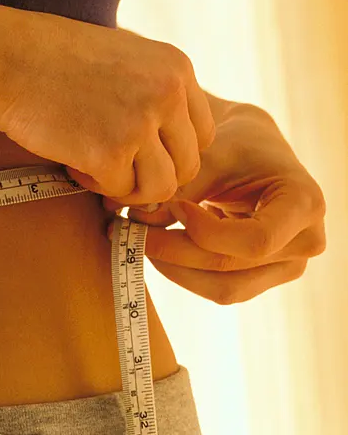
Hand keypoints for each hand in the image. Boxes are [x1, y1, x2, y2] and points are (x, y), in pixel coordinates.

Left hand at [101, 105, 327, 303]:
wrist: (249, 150)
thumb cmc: (234, 145)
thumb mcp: (211, 157)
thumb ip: (181, 189)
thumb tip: (138, 219)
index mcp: (305, 203)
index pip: (256, 241)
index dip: (206, 232)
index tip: (172, 206)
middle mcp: (307, 241)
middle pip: (232, 267)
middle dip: (173, 252)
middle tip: (127, 231)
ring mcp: (287, 266)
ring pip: (222, 288)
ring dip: (172, 268)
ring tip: (135, 240)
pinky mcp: (263, 277)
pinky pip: (218, 289)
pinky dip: (181, 272)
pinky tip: (157, 247)